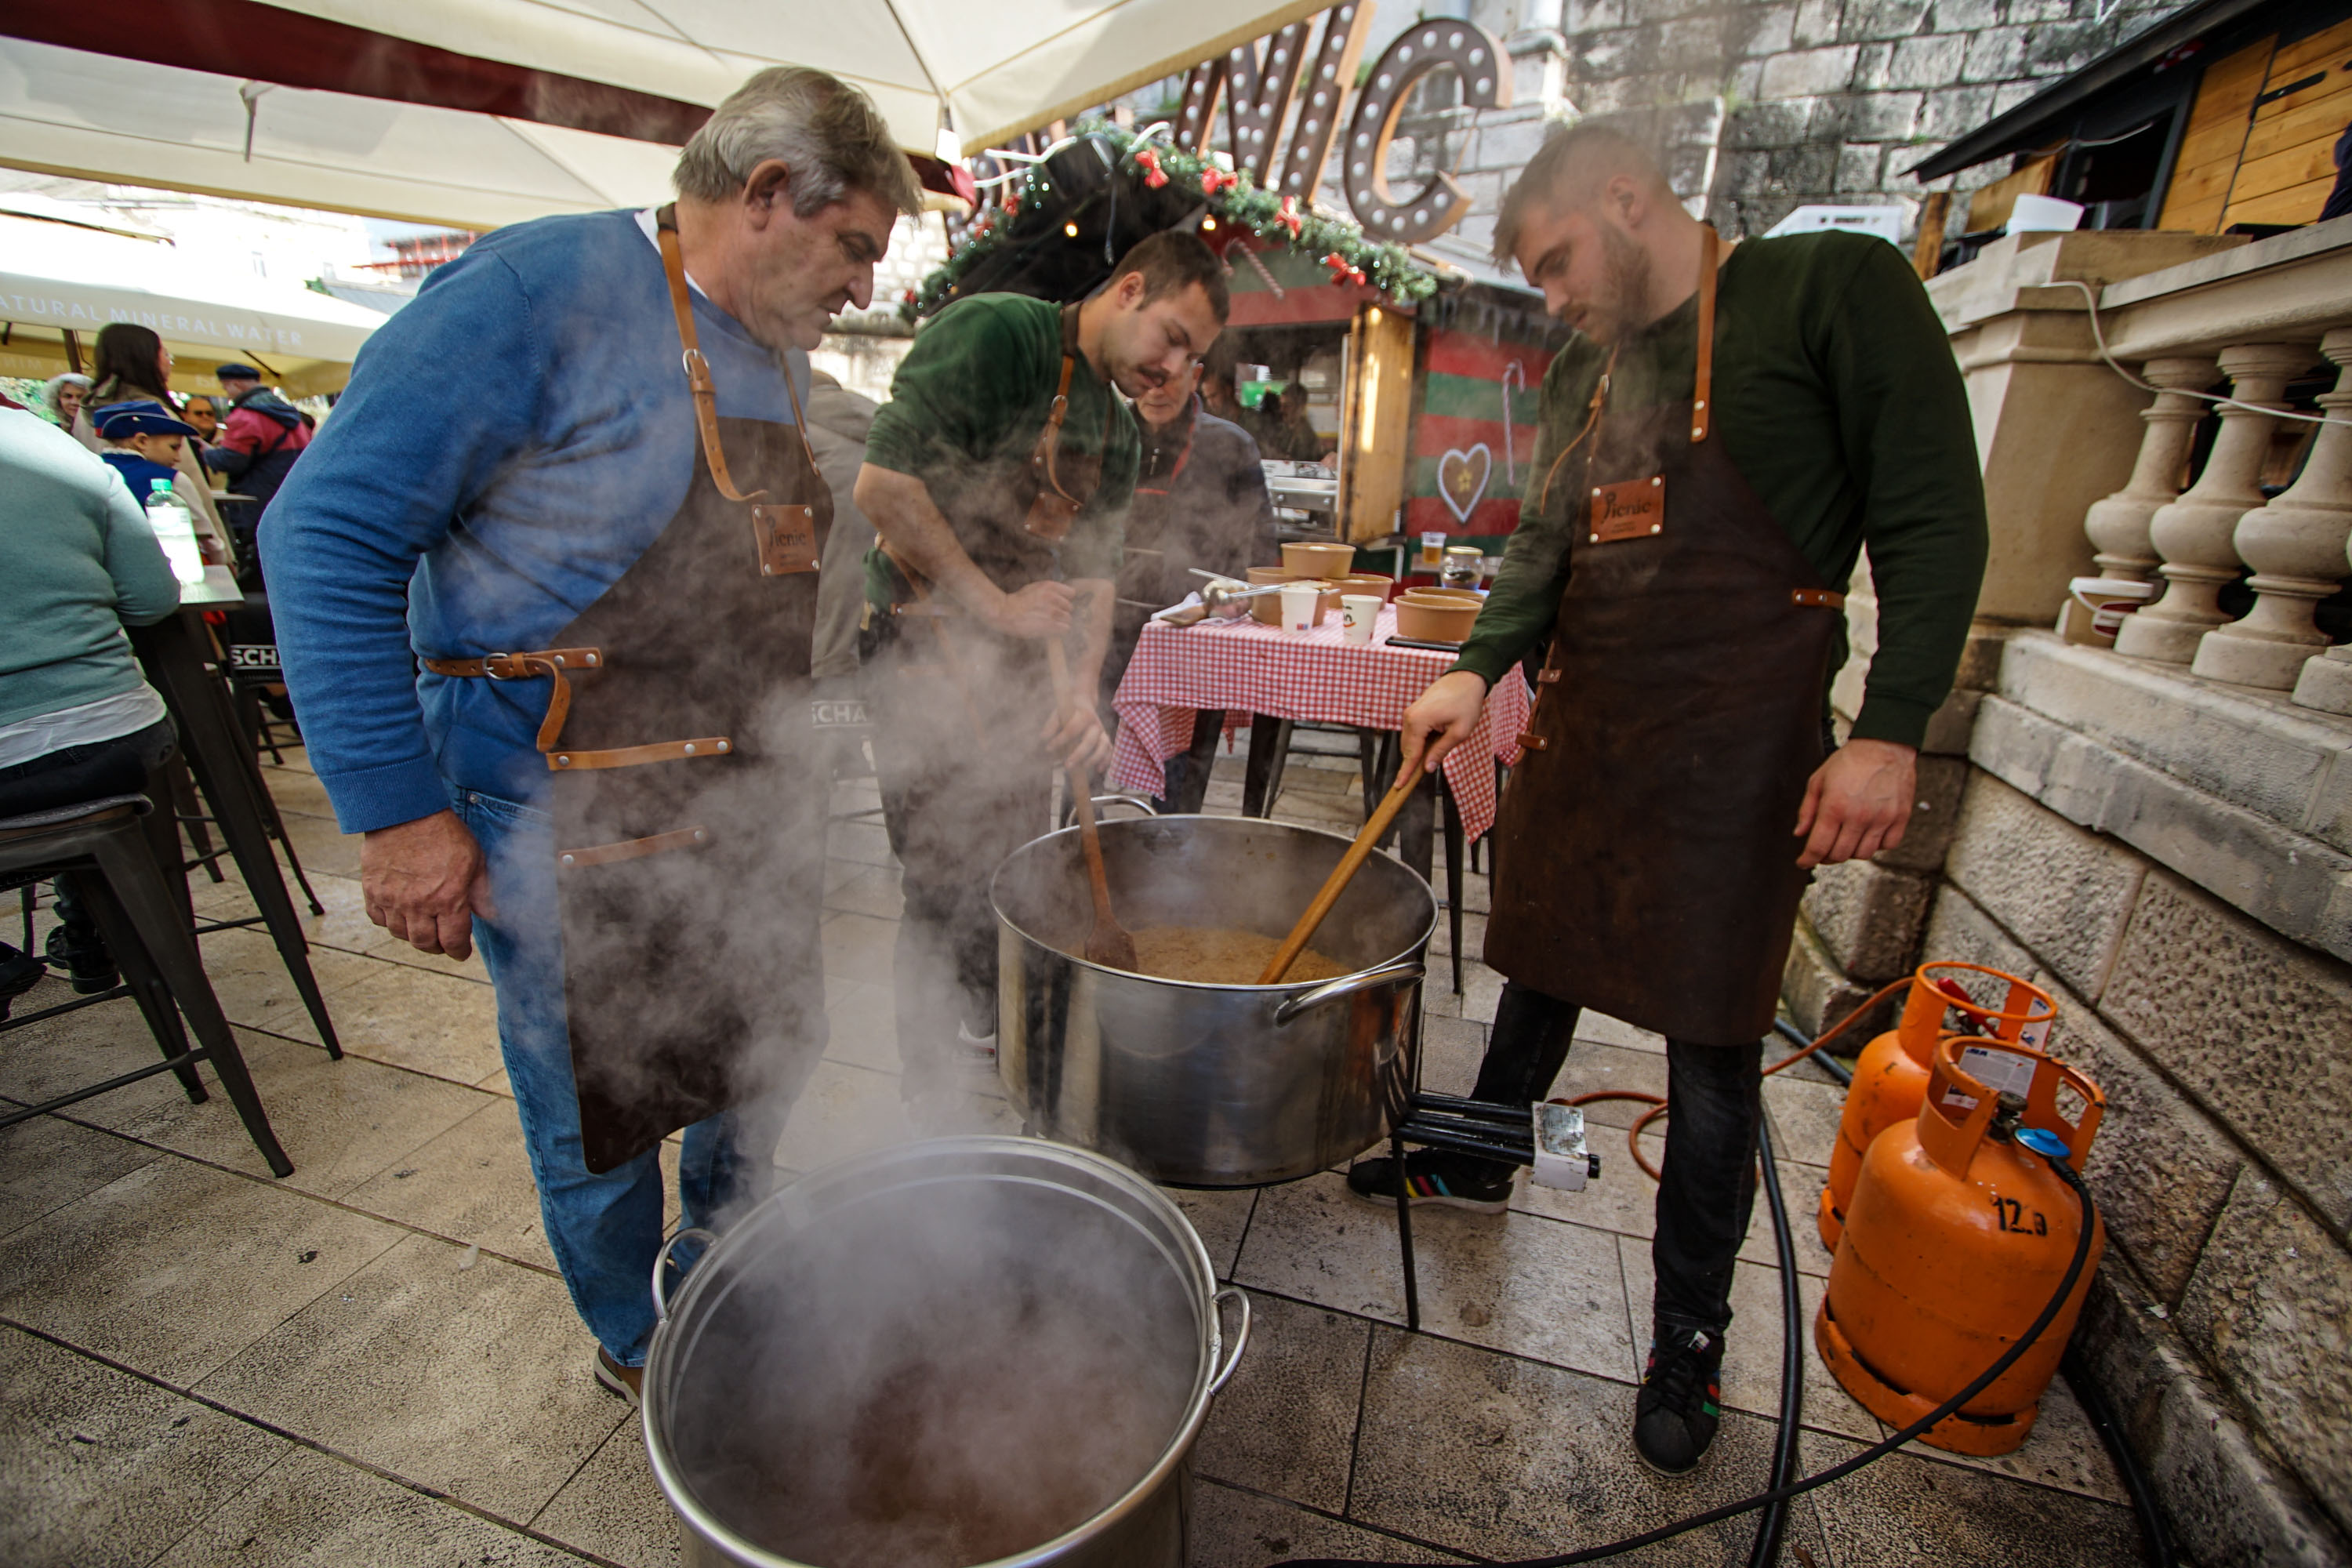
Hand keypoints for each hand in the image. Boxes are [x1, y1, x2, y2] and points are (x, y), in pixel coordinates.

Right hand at [361, 809, 494, 958]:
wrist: (405, 812)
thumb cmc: (444, 833)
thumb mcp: (475, 860)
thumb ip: (482, 892)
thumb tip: (491, 915)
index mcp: (448, 899)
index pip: (453, 941)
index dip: (459, 952)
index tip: (461, 953)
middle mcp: (418, 904)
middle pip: (425, 944)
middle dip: (437, 948)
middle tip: (443, 942)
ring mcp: (392, 899)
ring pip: (401, 934)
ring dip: (414, 935)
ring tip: (423, 927)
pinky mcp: (372, 891)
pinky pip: (378, 919)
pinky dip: (389, 922)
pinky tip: (400, 914)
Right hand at [985, 580, 1076, 639]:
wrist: (1005, 612)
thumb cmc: (1017, 601)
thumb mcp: (1034, 587)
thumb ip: (1049, 590)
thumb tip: (1062, 595)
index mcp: (1050, 587)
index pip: (1071, 593)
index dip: (1065, 599)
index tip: (1060, 604)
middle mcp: (1053, 598)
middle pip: (1070, 607)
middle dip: (1062, 611)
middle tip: (1052, 615)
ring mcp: (1052, 612)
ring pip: (1068, 618)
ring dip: (1061, 622)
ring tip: (1051, 623)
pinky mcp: (1050, 624)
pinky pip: (1065, 628)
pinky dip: (1060, 630)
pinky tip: (1052, 629)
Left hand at [1041, 699, 1112, 773]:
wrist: (1084, 703)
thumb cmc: (1069, 711)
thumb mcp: (1059, 713)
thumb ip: (1052, 725)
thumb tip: (1043, 737)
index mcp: (1084, 715)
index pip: (1072, 729)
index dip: (1060, 740)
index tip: (1048, 748)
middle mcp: (1096, 724)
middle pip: (1090, 741)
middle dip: (1078, 754)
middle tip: (1067, 765)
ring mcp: (1102, 733)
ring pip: (1103, 747)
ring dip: (1094, 759)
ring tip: (1083, 767)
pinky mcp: (1106, 740)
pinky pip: (1110, 752)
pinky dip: (1106, 761)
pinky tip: (1098, 770)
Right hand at [1399, 670, 1489, 778]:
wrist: (1466, 679)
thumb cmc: (1466, 702)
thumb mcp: (1459, 732)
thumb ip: (1440, 751)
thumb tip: (1427, 768)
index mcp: (1418, 722)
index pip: (1411, 754)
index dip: (1406, 773)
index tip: (1399, 787)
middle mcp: (1409, 717)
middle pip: (1408, 749)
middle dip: (1415, 762)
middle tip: (1425, 772)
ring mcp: (1410, 713)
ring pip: (1410, 741)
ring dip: (1420, 750)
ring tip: (1442, 742)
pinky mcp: (1414, 711)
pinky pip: (1413, 732)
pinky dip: (1421, 741)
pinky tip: (1437, 737)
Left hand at [1794, 738, 1916, 868]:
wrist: (1884, 745)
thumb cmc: (1851, 760)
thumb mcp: (1818, 780)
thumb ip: (1807, 809)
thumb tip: (1800, 833)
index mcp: (1835, 807)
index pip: (1818, 847)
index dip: (1807, 859)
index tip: (1804, 862)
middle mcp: (1859, 816)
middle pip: (1840, 855)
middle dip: (1826, 857)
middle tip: (1823, 851)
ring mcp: (1881, 819)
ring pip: (1863, 854)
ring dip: (1851, 852)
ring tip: (1845, 840)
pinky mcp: (1899, 818)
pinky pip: (1887, 846)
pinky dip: (1876, 845)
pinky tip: (1868, 834)